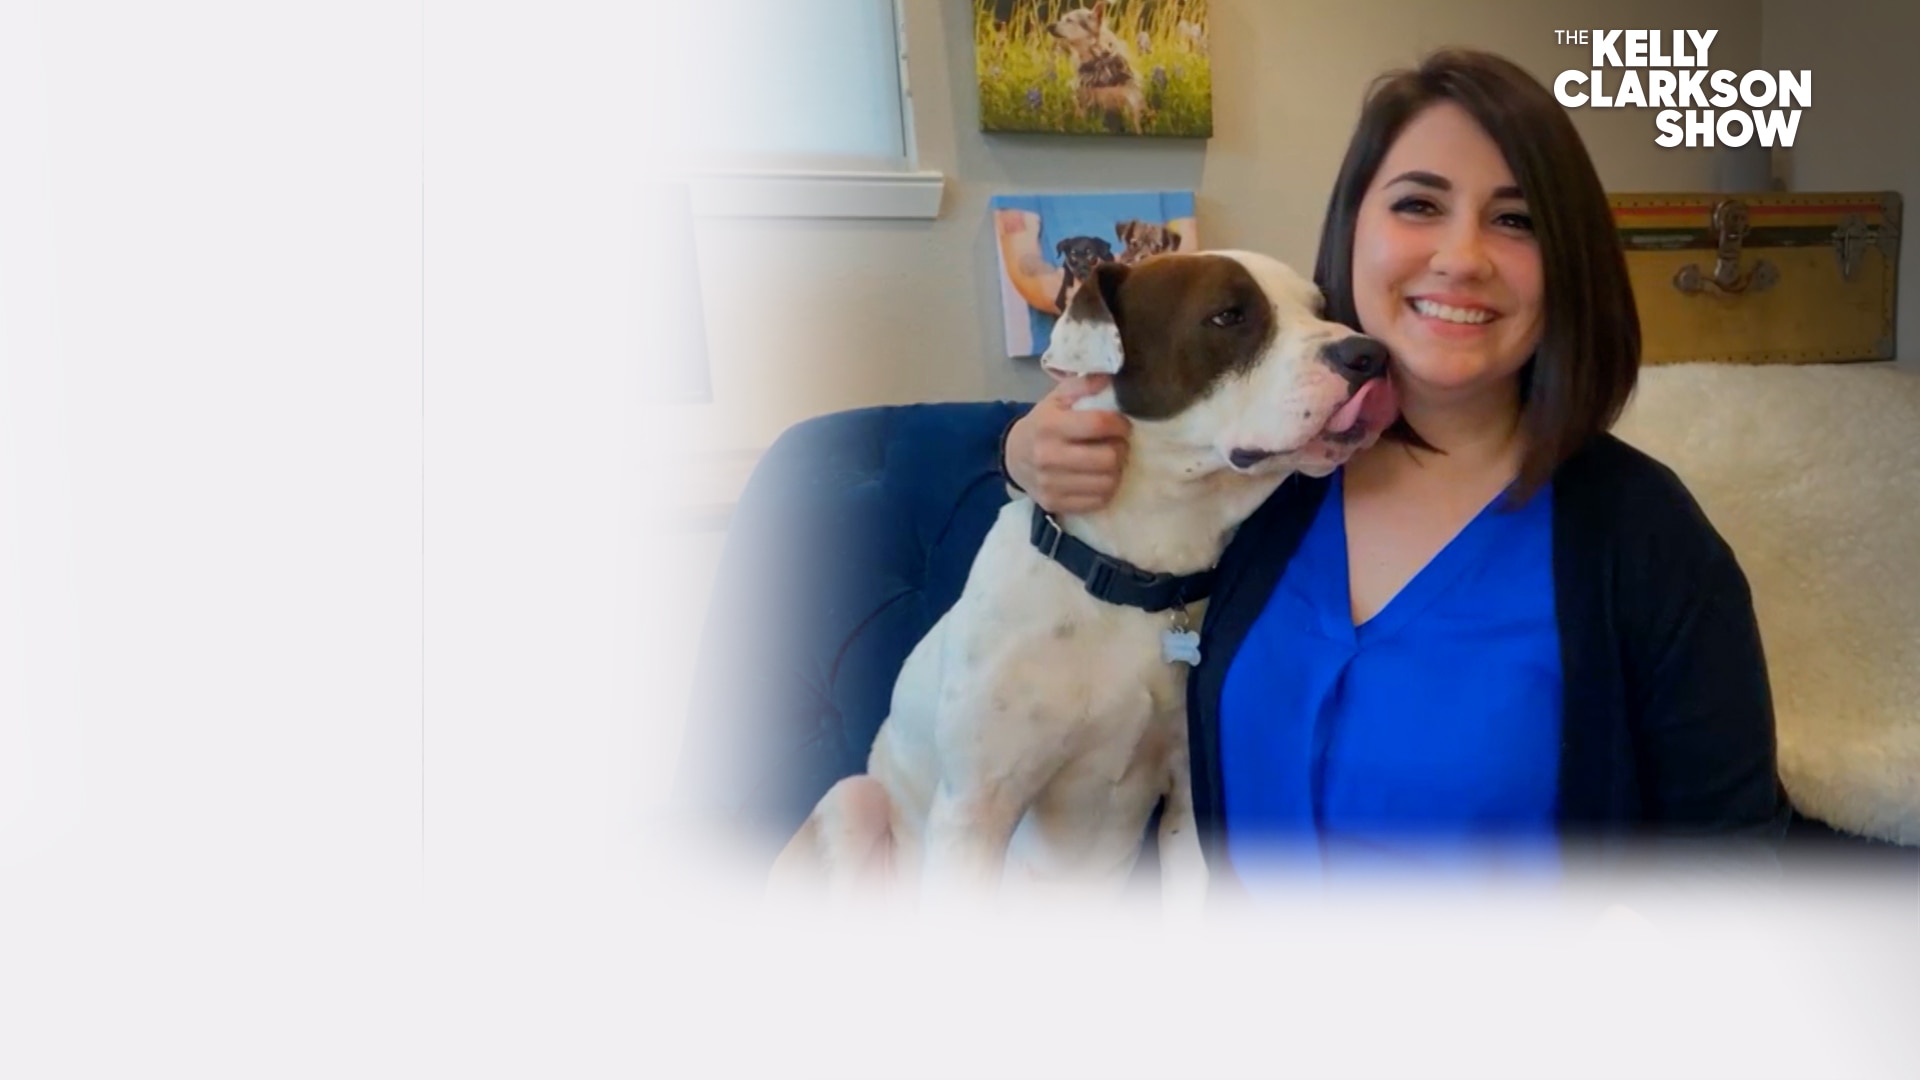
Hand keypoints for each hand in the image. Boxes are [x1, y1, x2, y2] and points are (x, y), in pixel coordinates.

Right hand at [1004, 375, 1130, 514]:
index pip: (1099, 424)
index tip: (1122, 424)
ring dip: (1116, 471)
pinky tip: (1100, 478)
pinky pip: (1098, 502)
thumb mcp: (1057, 398)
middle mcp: (1048, 457)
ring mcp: (1050, 484)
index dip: (1120, 424)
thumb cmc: (1043, 423)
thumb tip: (1109, 378)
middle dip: (1121, 449)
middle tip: (1118, 444)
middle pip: (1108, 458)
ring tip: (1110, 461)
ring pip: (1107, 483)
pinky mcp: (1054, 504)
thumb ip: (1083, 385)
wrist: (1014, 456)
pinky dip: (1106, 490)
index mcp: (1050, 425)